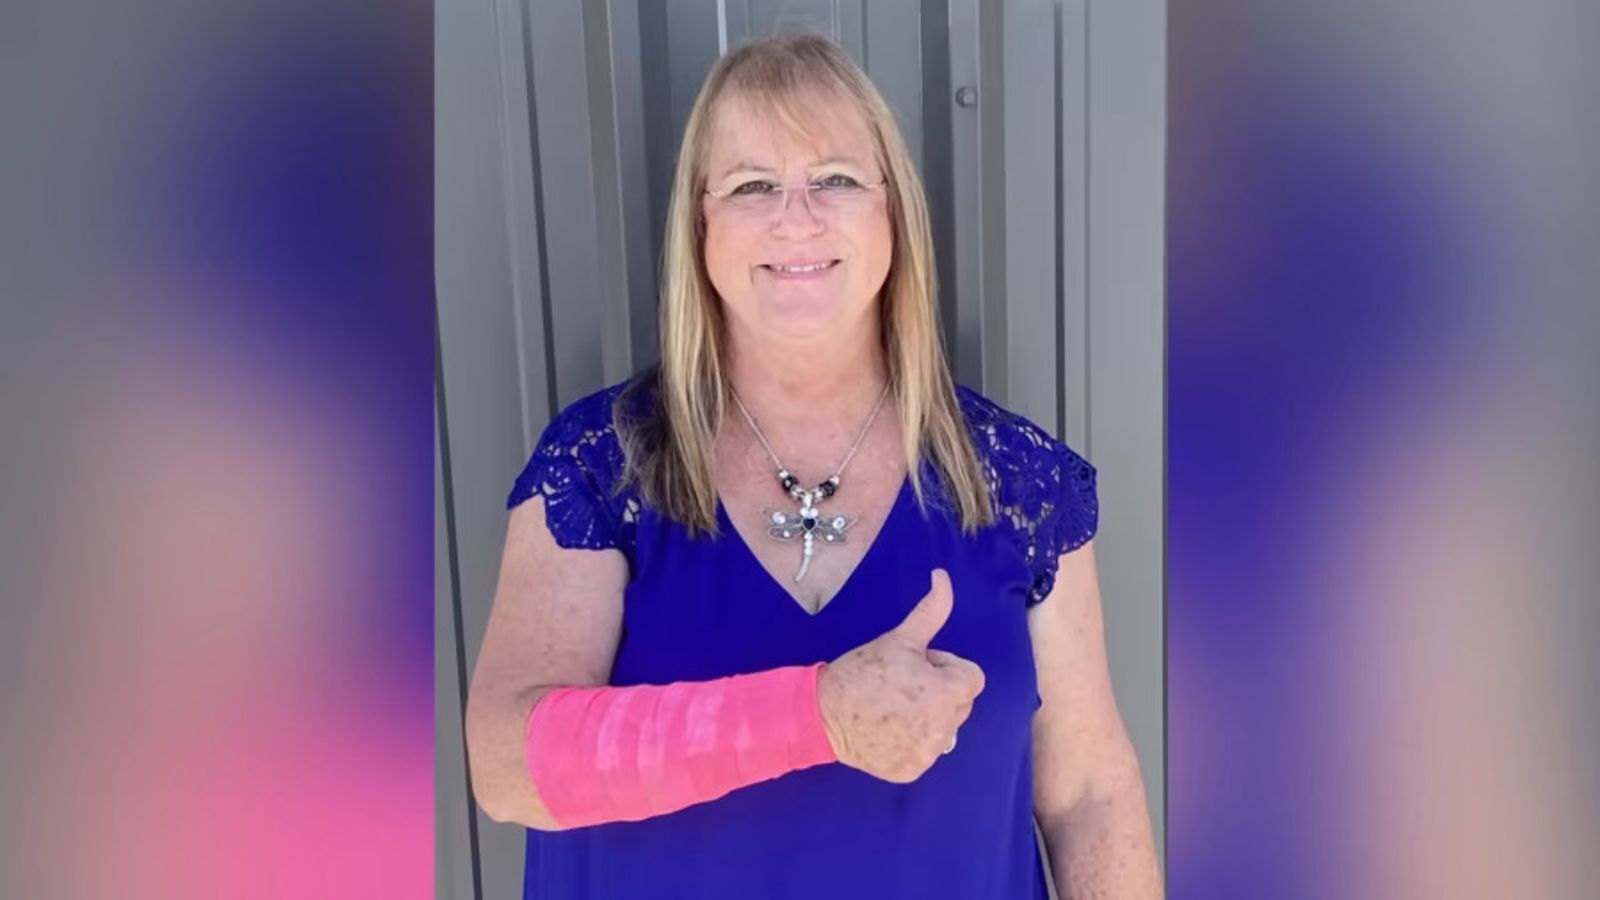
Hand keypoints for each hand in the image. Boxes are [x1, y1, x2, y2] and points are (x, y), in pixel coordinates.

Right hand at [816, 569, 986, 782]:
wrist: (823, 713)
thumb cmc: (863, 672)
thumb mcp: (899, 638)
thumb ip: (932, 610)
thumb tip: (943, 575)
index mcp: (948, 693)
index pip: (971, 677)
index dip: (944, 667)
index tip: (915, 667)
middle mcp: (945, 728)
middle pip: (959, 702)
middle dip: (938, 691)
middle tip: (901, 686)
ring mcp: (928, 754)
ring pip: (943, 728)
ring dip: (927, 717)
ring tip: (893, 708)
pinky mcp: (912, 771)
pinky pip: (925, 751)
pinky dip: (911, 742)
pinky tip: (887, 730)